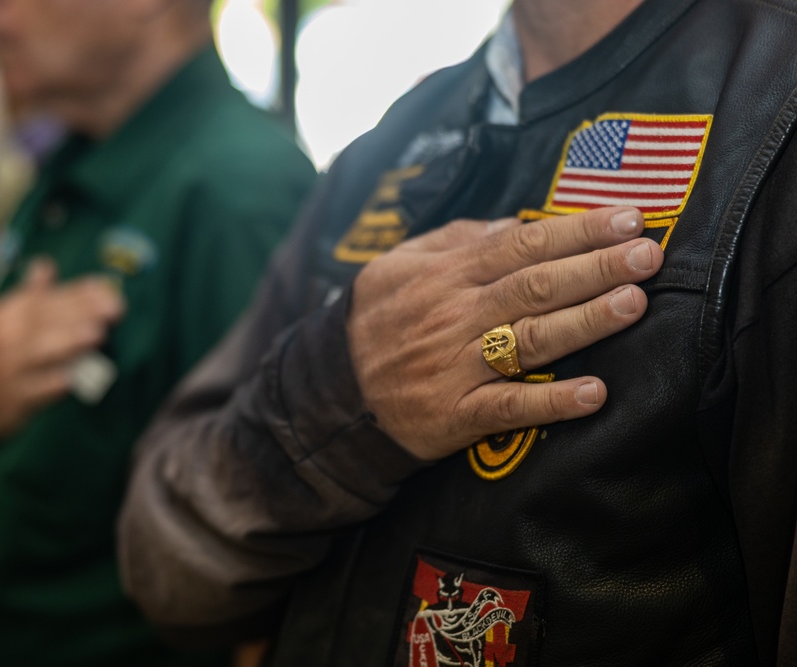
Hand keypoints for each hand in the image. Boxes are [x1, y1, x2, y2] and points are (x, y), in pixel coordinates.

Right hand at [0, 258, 124, 442]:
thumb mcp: (1, 320)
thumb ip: (29, 295)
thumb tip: (45, 264)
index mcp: (7, 313)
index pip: (48, 297)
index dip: (80, 293)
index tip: (109, 289)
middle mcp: (5, 337)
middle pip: (48, 320)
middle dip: (83, 313)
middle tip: (115, 308)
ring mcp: (8, 369)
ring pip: (42, 352)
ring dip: (71, 342)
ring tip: (99, 334)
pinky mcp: (13, 400)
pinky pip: (38, 389)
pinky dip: (57, 382)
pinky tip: (75, 376)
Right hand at [348, 206, 662, 460]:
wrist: (334, 390)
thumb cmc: (378, 320)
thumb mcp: (399, 264)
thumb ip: (457, 239)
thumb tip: (517, 222)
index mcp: (447, 274)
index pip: (522, 243)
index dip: (577, 231)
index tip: (627, 219)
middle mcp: (456, 316)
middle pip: (534, 286)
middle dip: (596, 268)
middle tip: (648, 255)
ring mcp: (456, 366)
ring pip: (529, 340)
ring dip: (585, 322)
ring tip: (633, 304)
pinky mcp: (456, 414)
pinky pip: (509, 408)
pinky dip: (550, 402)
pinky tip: (593, 394)